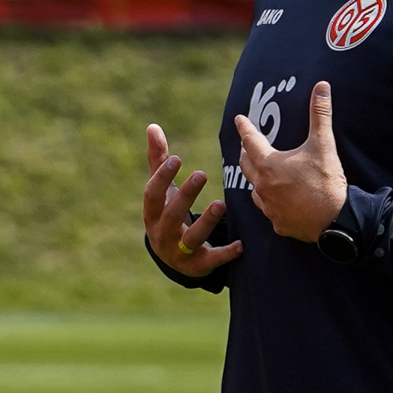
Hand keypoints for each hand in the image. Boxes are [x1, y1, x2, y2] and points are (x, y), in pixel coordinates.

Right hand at [141, 124, 238, 278]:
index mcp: (151, 213)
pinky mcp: (197, 266)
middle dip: (185, 195)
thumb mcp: (162, 190)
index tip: (177, 159)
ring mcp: (178, 252)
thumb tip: (152, 126)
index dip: (162, 177)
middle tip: (202, 174)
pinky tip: (241, 244)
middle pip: (170, 215)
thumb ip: (158, 160)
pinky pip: (211, 260)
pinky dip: (225, 253)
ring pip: (191, 238)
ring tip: (221, 204)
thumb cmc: (167, 213)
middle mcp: (161, 234)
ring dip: (206, 222)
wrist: (172, 258)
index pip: (152, 194)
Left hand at [228, 80, 349, 240]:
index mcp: (270, 164)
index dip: (244, 127)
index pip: (250, 140)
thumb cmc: (327, 181)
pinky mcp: (278, 223)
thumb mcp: (323, 144)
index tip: (239, 119)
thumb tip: (321, 85)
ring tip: (260, 173)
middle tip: (246, 145)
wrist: (336, 221)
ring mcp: (269, 207)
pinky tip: (276, 200)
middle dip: (245, 153)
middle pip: (246, 165)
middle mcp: (263, 186)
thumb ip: (320, 114)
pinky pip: (268, 209)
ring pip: (254, 189)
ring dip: (255, 178)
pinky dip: (269, 201)